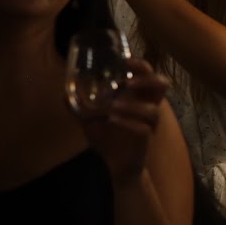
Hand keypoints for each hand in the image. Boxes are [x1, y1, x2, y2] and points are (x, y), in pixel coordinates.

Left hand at [83, 57, 168, 187]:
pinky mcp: (146, 138)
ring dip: (134, 106)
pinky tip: (112, 121)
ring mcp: (149, 122)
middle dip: (147, 80)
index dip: (140, 64)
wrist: (115, 163)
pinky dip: (128, 123)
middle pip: (162, 85)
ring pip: (153, 109)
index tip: (125, 61)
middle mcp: (147, 104)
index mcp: (137, 94)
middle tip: (129, 82)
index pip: (147, 73)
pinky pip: (144, 129)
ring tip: (114, 106)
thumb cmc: (107, 135)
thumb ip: (79, 106)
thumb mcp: (89, 118)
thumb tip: (63, 94)